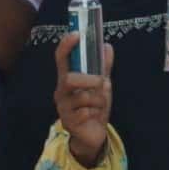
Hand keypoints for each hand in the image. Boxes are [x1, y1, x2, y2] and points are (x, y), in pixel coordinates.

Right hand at [55, 37, 117, 164]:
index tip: (76, 34)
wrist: (93, 134)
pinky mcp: (69, 122)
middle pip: (69, 79)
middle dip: (89, 80)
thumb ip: (104, 67)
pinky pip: (85, 112)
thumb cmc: (94, 107)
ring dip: (98, 100)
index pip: (61, 59)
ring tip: (100, 105)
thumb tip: (107, 46)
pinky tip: (94, 116)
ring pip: (82, 97)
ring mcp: (63, 108)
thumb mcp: (102, 86)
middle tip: (101, 83)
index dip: (66, 46)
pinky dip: (96, 112)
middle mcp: (61, 92)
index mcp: (67, 80)